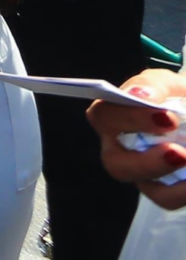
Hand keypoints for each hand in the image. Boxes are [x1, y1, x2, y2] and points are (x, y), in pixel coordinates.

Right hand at [89, 69, 185, 209]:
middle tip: (178, 153)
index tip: (167, 118)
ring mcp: (141, 171)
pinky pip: (167, 197)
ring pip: (143, 186)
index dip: (131, 119)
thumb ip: (154, 86)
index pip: (104, 116)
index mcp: (115, 115)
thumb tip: (141, 96)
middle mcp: (120, 147)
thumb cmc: (177, 98)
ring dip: (168, 178)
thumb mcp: (170, 84)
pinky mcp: (163, 189)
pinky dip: (183, 191)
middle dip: (147, 161)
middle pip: (115, 163)